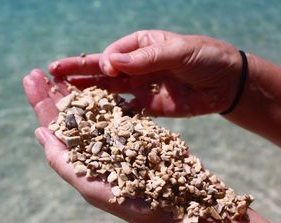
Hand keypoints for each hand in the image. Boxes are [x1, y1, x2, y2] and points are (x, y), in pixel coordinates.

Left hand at [22, 69, 175, 222]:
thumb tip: (39, 132)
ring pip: (89, 107)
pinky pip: (115, 107)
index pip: (55, 126)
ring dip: (75, 89)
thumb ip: (62, 161)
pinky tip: (94, 80)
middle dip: (53, 92)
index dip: (41, 103)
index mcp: (78, 157)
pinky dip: (104, 93)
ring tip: (60, 71)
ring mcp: (113, 135)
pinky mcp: (133, 129)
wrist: (170, 204)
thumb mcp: (88, 185)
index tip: (30, 80)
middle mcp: (92, 144)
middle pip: (68, 113)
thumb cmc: (128, 203)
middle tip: (36, 72)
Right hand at [49, 30, 242, 115]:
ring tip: (64, 98)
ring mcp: (141, 87)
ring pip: (109, 91)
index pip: (110, 54)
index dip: (95, 62)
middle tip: (52, 76)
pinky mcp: (149, 106)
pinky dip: (110, 114)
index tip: (88, 69)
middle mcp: (136, 66)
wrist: (228, 83)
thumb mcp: (178, 51)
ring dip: (88, 94)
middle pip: (102, 71)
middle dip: (78, 74)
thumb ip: (145, 58)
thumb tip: (109, 61)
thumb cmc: (206, 57)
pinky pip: (125, 110)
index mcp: (141, 45)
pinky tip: (94, 120)